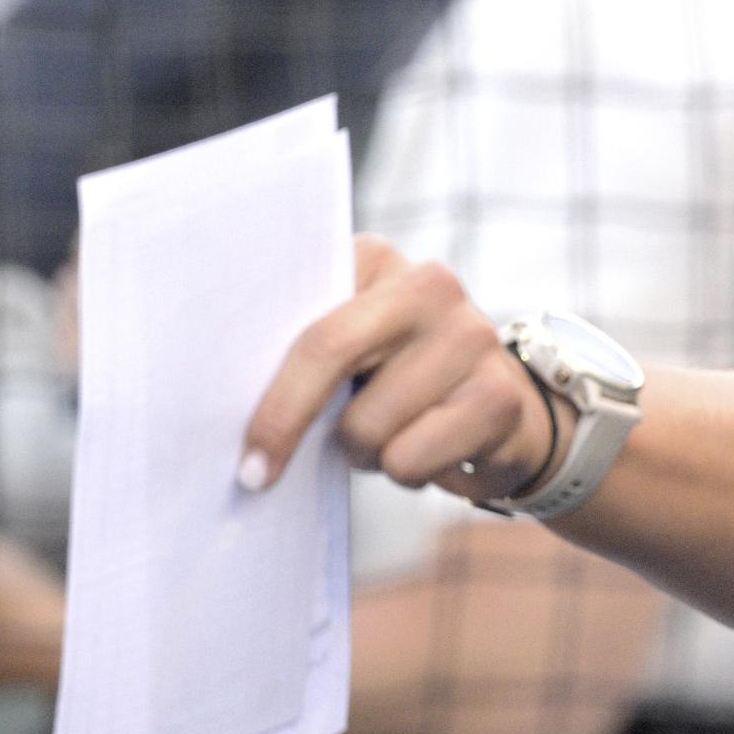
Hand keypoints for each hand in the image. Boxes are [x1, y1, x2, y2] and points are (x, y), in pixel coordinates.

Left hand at [240, 236, 551, 500]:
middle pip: (328, 352)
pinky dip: (405, 473)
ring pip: (366, 425)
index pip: (300, 313)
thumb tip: (232, 407)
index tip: (239, 443)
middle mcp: (430, 284)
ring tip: (386, 439)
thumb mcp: (351, 349)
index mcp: (378, 260)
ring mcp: (471, 334)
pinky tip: (427, 452)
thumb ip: (305, 352)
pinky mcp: (499, 395)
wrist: (501, 412)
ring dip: (363, 453)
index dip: (263, 384)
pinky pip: (408, 460)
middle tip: (258, 474)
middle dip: (285, 424)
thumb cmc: (398, 382)